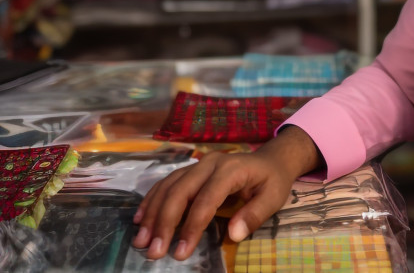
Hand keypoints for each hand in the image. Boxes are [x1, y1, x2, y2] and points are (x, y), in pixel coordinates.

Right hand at [133, 125, 319, 259]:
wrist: (270, 160)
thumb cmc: (272, 181)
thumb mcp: (273, 198)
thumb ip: (254, 215)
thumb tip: (234, 235)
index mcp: (230, 170)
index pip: (206, 200)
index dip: (191, 227)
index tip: (180, 253)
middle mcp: (209, 164)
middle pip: (180, 192)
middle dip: (163, 222)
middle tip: (153, 251)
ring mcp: (198, 164)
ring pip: (168, 187)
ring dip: (152, 213)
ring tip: (141, 240)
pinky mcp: (190, 169)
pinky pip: (166, 183)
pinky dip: (152, 200)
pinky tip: (141, 219)